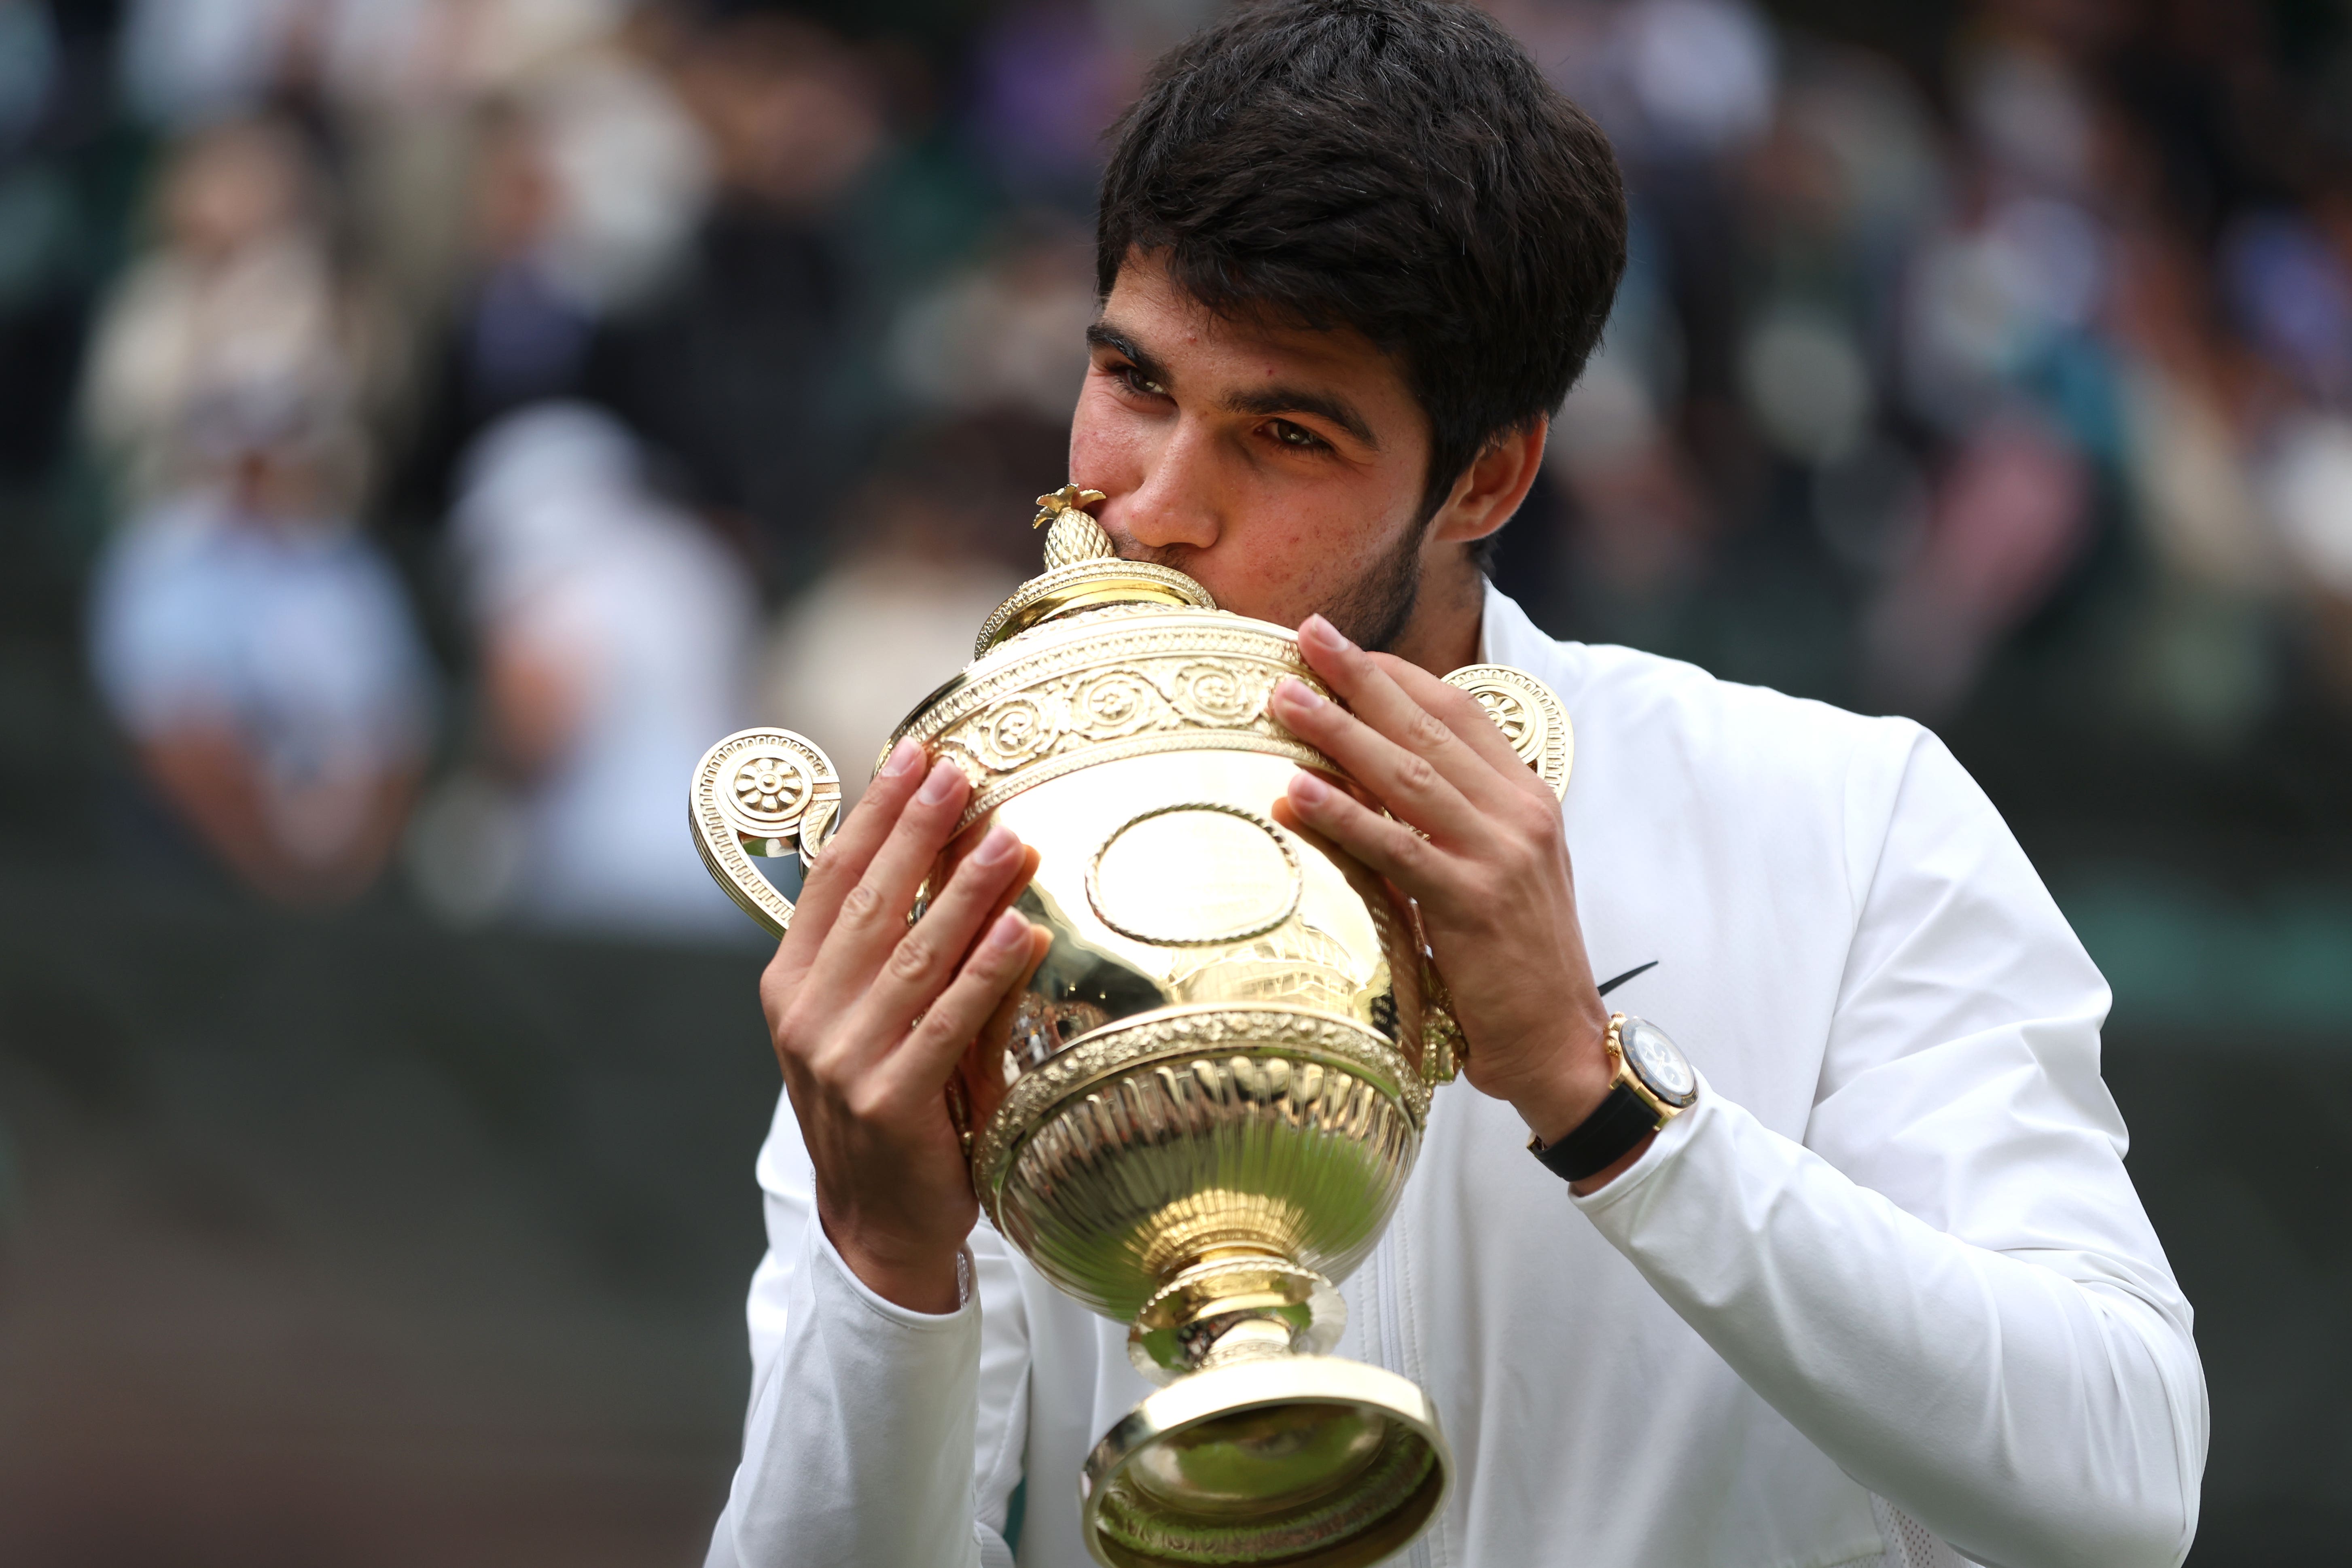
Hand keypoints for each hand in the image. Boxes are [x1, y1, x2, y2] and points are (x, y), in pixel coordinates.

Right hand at [760, 738, 1049, 1311]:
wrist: (874, 1223)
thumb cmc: (884, 1106)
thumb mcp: (867, 1021)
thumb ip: (890, 950)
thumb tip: (942, 854)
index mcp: (791, 985)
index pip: (832, 879)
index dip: (873, 812)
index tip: (913, 752)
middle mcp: (807, 1016)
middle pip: (871, 903)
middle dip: (917, 830)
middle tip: (961, 769)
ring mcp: (844, 1061)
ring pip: (913, 956)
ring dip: (964, 891)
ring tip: (1010, 837)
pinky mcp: (889, 1104)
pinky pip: (948, 1025)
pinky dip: (986, 976)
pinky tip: (1020, 932)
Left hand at [1270, 616, 1642, 1187]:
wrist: (1559, 1042)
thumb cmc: (1513, 963)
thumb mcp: (1489, 873)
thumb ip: (1440, 824)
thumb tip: (1357, 779)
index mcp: (1526, 799)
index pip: (1459, 713)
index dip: (1399, 676)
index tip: (1345, 650)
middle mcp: (1517, 815)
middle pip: (1428, 728)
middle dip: (1362, 678)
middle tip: (1307, 635)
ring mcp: (1498, 856)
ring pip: (1406, 776)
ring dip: (1338, 733)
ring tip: (1283, 698)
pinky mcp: (1472, 903)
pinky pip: (1395, 848)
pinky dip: (1342, 816)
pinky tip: (1295, 791)